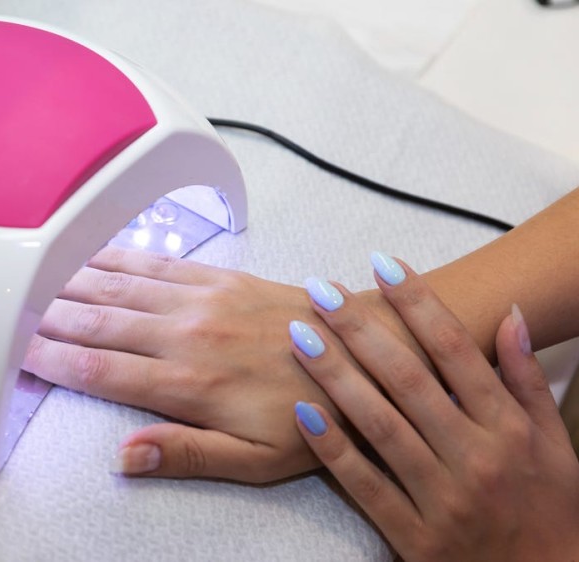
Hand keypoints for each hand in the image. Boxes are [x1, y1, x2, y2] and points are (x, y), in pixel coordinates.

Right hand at [23, 246, 373, 481]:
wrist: (365, 355)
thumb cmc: (312, 417)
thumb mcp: (254, 460)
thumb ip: (185, 454)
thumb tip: (125, 456)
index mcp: (189, 384)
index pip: (102, 371)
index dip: (54, 362)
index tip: (19, 355)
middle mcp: (187, 334)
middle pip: (98, 323)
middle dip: (48, 318)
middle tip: (7, 313)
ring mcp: (202, 300)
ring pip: (119, 287)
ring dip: (72, 285)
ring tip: (33, 282)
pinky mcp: (220, 278)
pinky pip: (156, 263)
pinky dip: (117, 259)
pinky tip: (92, 256)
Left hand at [291, 254, 578, 559]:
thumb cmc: (547, 509)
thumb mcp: (555, 444)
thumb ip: (528, 379)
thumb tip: (512, 315)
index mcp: (509, 428)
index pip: (456, 350)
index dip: (418, 303)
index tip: (383, 264)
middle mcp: (476, 456)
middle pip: (408, 379)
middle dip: (361, 329)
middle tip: (320, 291)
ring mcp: (442, 497)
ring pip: (380, 425)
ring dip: (336, 377)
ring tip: (300, 336)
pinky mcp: (414, 536)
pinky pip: (365, 485)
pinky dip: (333, 449)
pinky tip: (302, 412)